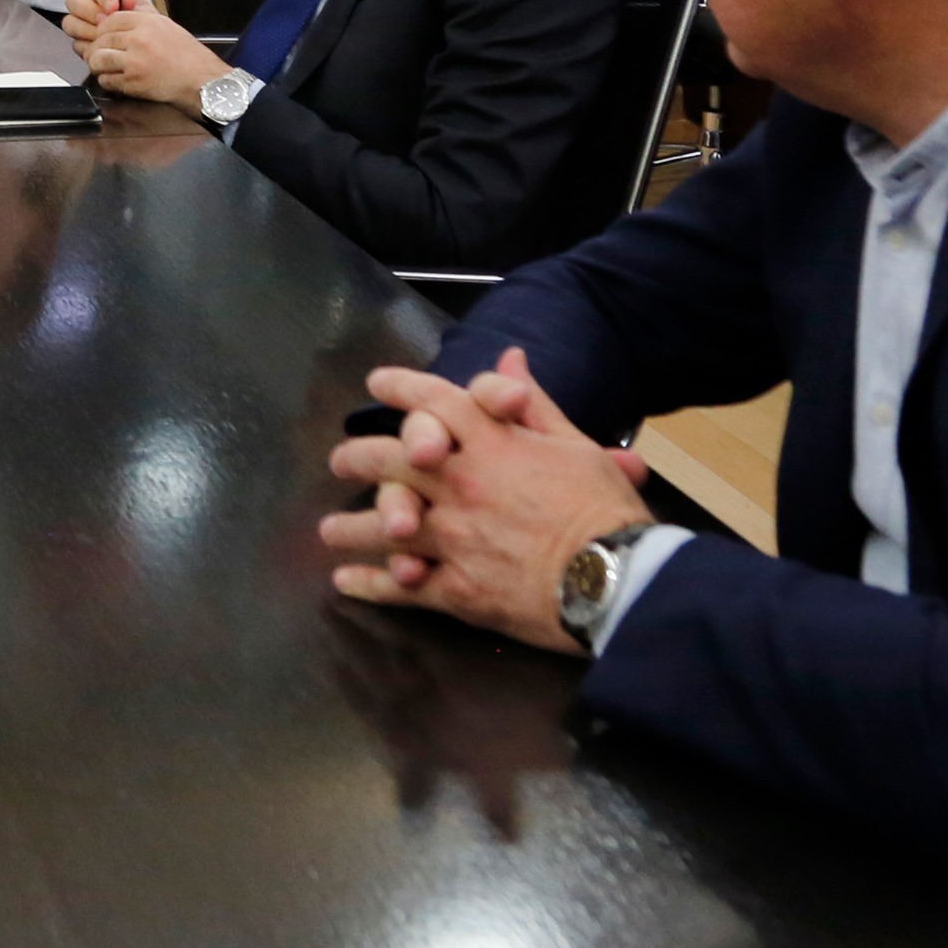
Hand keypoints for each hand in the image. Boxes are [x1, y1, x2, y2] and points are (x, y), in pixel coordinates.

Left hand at [69, 0, 232, 104]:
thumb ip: (142, 10)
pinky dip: (108, 80)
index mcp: (147, 22)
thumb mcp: (166, 24)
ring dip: (99, 65)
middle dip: (98, 48)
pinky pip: (106, 79)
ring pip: (98, 59)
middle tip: (103, 54)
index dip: (103, 29)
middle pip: (101, 39)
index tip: (105, 36)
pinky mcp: (133, 82)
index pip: (110, 19)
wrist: (200, 80)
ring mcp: (135, 61)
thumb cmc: (186, 54)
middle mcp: (139, 39)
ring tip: (108, 67)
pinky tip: (118, 79)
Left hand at [317, 348, 653, 654]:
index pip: (436, 402)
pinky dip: (370, 585)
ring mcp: (454, 539)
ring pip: (386, 526)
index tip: (377, 384)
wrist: (618, 580)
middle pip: (392, 461)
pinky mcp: (457, 590)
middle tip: (339, 461)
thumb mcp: (576, 446)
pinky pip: (403, 587)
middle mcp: (462, 486)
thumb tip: (510, 357)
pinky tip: (346, 583)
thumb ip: (535, 403)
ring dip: (351, 527)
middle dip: (359, 458)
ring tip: (329, 531)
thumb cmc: (605, 511)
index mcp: (492, 445)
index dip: (403, 389)